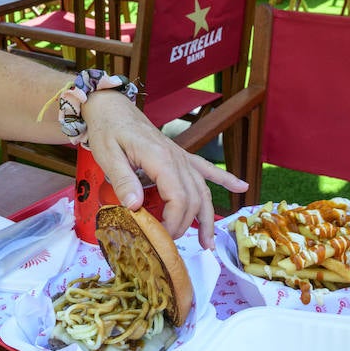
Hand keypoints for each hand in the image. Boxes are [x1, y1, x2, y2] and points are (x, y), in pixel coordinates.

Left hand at [79, 92, 246, 247]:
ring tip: (209, 243)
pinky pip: (207, 169)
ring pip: (202, 190)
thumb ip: (123, 181)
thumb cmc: (108, 129)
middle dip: (185, 225)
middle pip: (192, 199)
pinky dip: (225, 179)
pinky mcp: (180, 155)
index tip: (161, 237)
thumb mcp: (108, 155)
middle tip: (170, 243)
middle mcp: (178, 158)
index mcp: (161, 159)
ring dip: (208, 217)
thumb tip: (135, 207)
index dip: (173, 222)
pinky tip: (241, 186)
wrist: (112, 107)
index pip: (178, 198)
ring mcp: (181, 157)